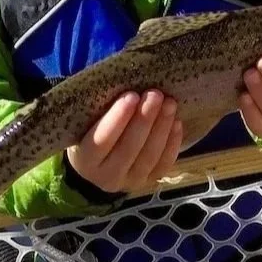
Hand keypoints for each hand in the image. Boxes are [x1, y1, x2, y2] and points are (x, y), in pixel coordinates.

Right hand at [66, 90, 182, 192]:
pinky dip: (172, 142)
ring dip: (161, 127)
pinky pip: (164, 164)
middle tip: (155, 94)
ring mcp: (130, 182)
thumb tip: (123, 79)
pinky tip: (177, 121)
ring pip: (149, 156)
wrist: (102, 161)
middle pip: (128, 148)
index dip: (117, 119)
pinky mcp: (149, 182)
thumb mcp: (88, 121)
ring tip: (170, 103)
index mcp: (85, 159)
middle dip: (144, 119)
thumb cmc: (94, 130)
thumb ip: (101, 107)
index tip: (131, 95)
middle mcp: (106, 176)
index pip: (100, 141)